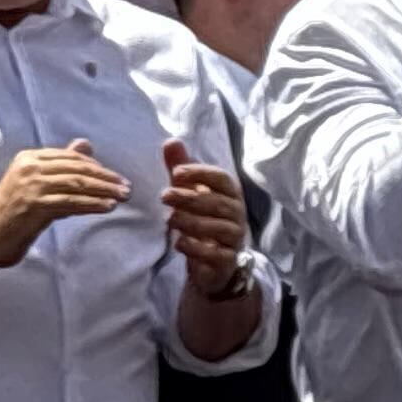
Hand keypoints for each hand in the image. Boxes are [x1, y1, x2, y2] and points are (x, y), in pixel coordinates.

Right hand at [0, 141, 129, 269]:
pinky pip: (70, 202)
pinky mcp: (34, 205)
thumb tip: (85, 144)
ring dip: (104, 191)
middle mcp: (29, 167)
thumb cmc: (13, 213)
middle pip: (77, 169)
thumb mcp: (35, 184)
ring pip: (77, 184)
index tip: (117, 178)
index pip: (72, 158)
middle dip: (106, 178)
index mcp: (29, 158)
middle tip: (126, 187)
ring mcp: (30, 186)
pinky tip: (107, 207)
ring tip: (122, 197)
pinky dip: (92, 204)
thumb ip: (60, 165)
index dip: (98, 167)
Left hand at [162, 141, 248, 289]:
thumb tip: (171, 141)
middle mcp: (237, 214)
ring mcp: (234, 238)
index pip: (222, 178)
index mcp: (230, 194)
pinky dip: (196, 248)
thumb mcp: (189, 192)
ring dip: (191, 222)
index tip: (176, 172)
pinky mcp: (227, 260)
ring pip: (217, 228)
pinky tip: (179, 243)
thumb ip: (181, 168)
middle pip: (217, 203)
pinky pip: (215, 253)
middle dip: (189, 198)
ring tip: (169, 219)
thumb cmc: (202, 217)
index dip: (200, 173)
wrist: (213, 261)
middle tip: (164, 195)